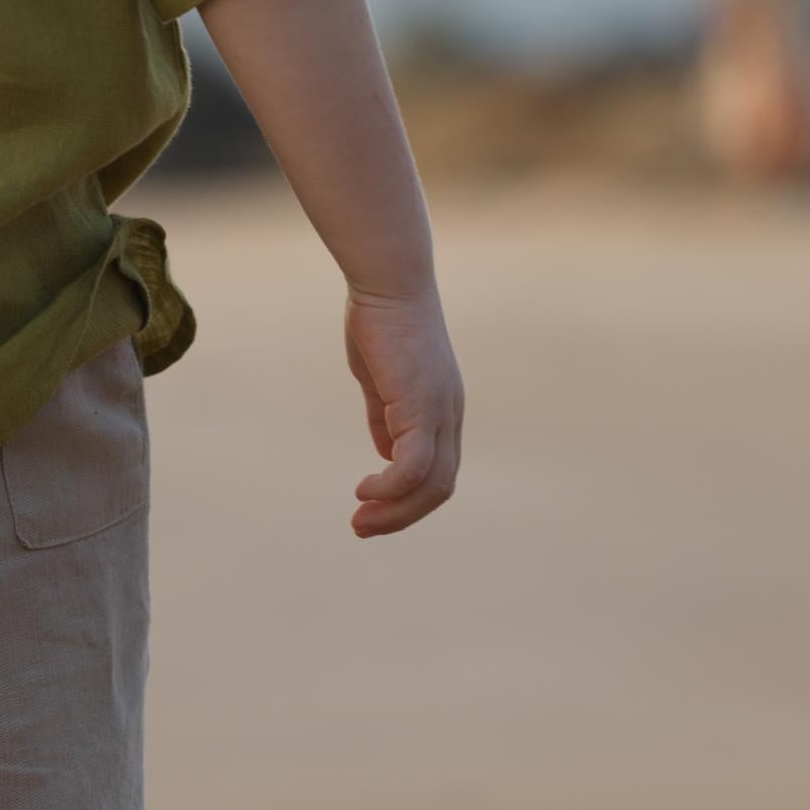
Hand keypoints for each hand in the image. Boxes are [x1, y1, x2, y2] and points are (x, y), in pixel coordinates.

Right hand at [344, 282, 463, 537]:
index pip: (438, 471)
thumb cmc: (380, 321)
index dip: (408, 499)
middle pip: (440, 487)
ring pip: (430, 483)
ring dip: (395, 511)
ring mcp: (439, 410)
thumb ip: (384, 416)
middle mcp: (449, 414)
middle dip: (401, 516)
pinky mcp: (421, 404)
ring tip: (361, 520)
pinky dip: (391, 487)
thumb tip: (384, 453)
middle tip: (362, 527)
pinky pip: (413, 464)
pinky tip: (365, 489)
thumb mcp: (381, 379)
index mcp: (442, 409)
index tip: (370, 508)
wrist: (388, 282)